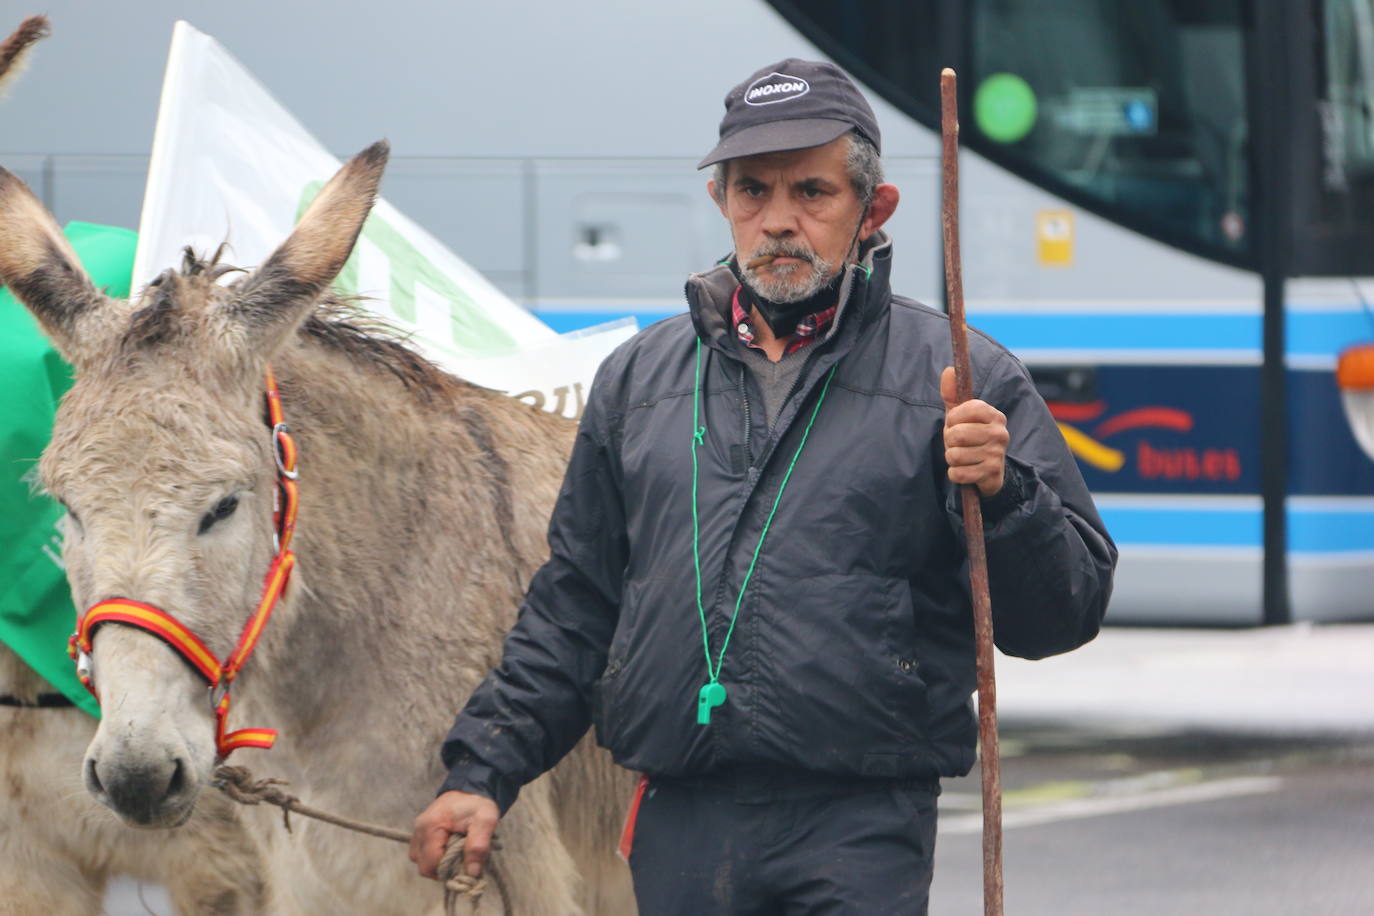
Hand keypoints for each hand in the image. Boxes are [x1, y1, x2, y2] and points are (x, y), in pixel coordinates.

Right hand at [410, 790, 499, 879]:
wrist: (470, 789)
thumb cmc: (477, 805)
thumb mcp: (485, 822)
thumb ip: (478, 846)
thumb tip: (472, 873)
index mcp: (431, 826)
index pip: (431, 864)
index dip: (448, 870)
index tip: (464, 865)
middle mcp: (419, 829)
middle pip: (423, 866)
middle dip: (443, 869)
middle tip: (461, 861)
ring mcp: (417, 831)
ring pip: (420, 861)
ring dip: (437, 864)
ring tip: (455, 853)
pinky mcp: (419, 833)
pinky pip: (421, 854)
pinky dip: (434, 857)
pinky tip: (448, 849)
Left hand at [940, 366, 1008, 497]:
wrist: (988, 470)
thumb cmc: (970, 437)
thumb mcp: (960, 415)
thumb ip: (952, 394)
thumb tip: (949, 370)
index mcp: (994, 415)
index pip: (967, 409)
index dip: (953, 418)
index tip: (954, 422)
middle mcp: (1000, 433)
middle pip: (956, 434)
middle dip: (949, 441)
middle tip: (957, 443)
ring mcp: (997, 454)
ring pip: (954, 455)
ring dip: (952, 458)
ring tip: (963, 457)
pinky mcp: (992, 474)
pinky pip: (958, 474)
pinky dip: (955, 474)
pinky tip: (965, 470)